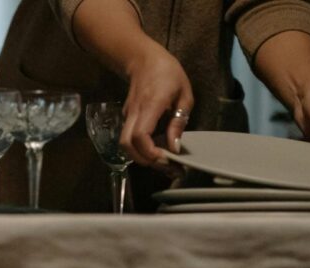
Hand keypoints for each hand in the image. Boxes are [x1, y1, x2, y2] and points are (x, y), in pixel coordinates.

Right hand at [121, 45, 193, 169]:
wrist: (143, 59)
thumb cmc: (168, 73)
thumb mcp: (184, 94)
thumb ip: (178, 121)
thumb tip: (174, 147)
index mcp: (151, 105)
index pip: (141, 135)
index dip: (151, 152)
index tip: (167, 158)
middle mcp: (134, 113)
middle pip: (127, 145)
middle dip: (145, 160)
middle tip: (166, 165)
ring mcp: (128, 116)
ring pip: (125, 145)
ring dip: (141, 157)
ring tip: (161, 160)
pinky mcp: (127, 119)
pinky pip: (130, 139)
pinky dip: (141, 150)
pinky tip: (156, 150)